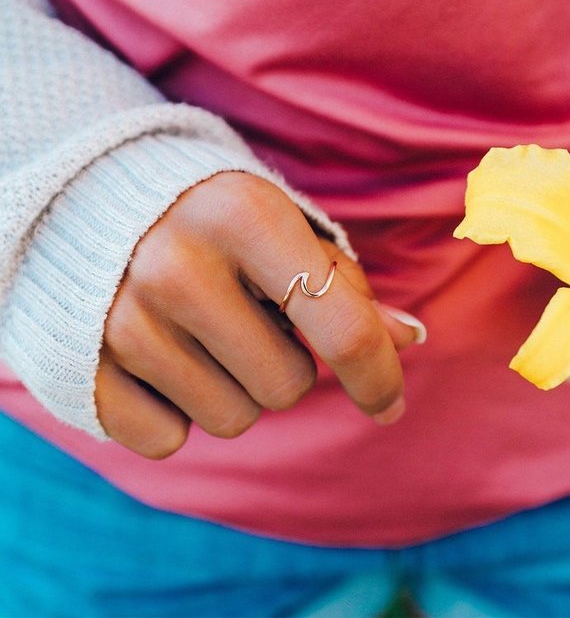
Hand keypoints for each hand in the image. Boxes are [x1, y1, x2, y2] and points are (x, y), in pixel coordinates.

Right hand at [95, 172, 422, 457]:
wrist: (90, 202)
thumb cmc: (209, 216)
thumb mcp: (280, 226)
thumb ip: (344, 284)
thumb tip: (410, 337)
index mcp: (243, 216)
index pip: (342, 329)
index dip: (379, 377)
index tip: (390, 404)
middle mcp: (176, 268)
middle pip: (288, 389)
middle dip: (285, 364)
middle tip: (250, 321)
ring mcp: (121, 323)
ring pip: (233, 420)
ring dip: (235, 387)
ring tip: (202, 332)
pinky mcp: (85, 371)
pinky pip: (170, 439)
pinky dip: (179, 410)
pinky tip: (160, 358)